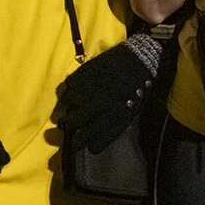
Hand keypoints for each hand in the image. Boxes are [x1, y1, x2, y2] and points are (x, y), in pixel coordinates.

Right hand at [58, 36, 156, 153]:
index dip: (83, 144)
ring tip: (70, 102)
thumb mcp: (130, 112)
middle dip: (66, 126)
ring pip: (70, 101)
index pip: (94, 142)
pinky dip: (70, 85)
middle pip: (74, 123)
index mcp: (116, 118)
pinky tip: (74, 86)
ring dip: (68, 103)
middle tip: (63, 124)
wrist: (140, 60)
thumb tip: (94, 138)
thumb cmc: (137, 88)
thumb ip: (112, 125)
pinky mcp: (89, 72)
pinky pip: (70, 83)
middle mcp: (103, 105)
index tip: (80, 143)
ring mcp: (94, 87)